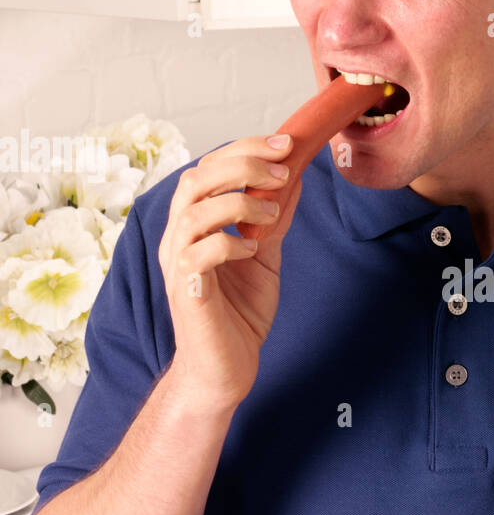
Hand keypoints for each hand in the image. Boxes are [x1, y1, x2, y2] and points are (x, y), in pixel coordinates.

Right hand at [158, 135, 302, 412]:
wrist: (226, 371)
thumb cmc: (239, 315)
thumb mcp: (266, 256)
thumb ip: (275, 219)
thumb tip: (294, 177)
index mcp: (194, 224)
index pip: (209, 168)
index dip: (245, 149)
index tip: (286, 143)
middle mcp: (179, 238)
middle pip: (195, 179)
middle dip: (242, 164)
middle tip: (283, 168)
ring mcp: (178, 265)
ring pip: (194, 211)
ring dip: (240, 203)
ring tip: (273, 215)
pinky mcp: (187, 293)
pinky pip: (199, 254)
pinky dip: (230, 243)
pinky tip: (253, 250)